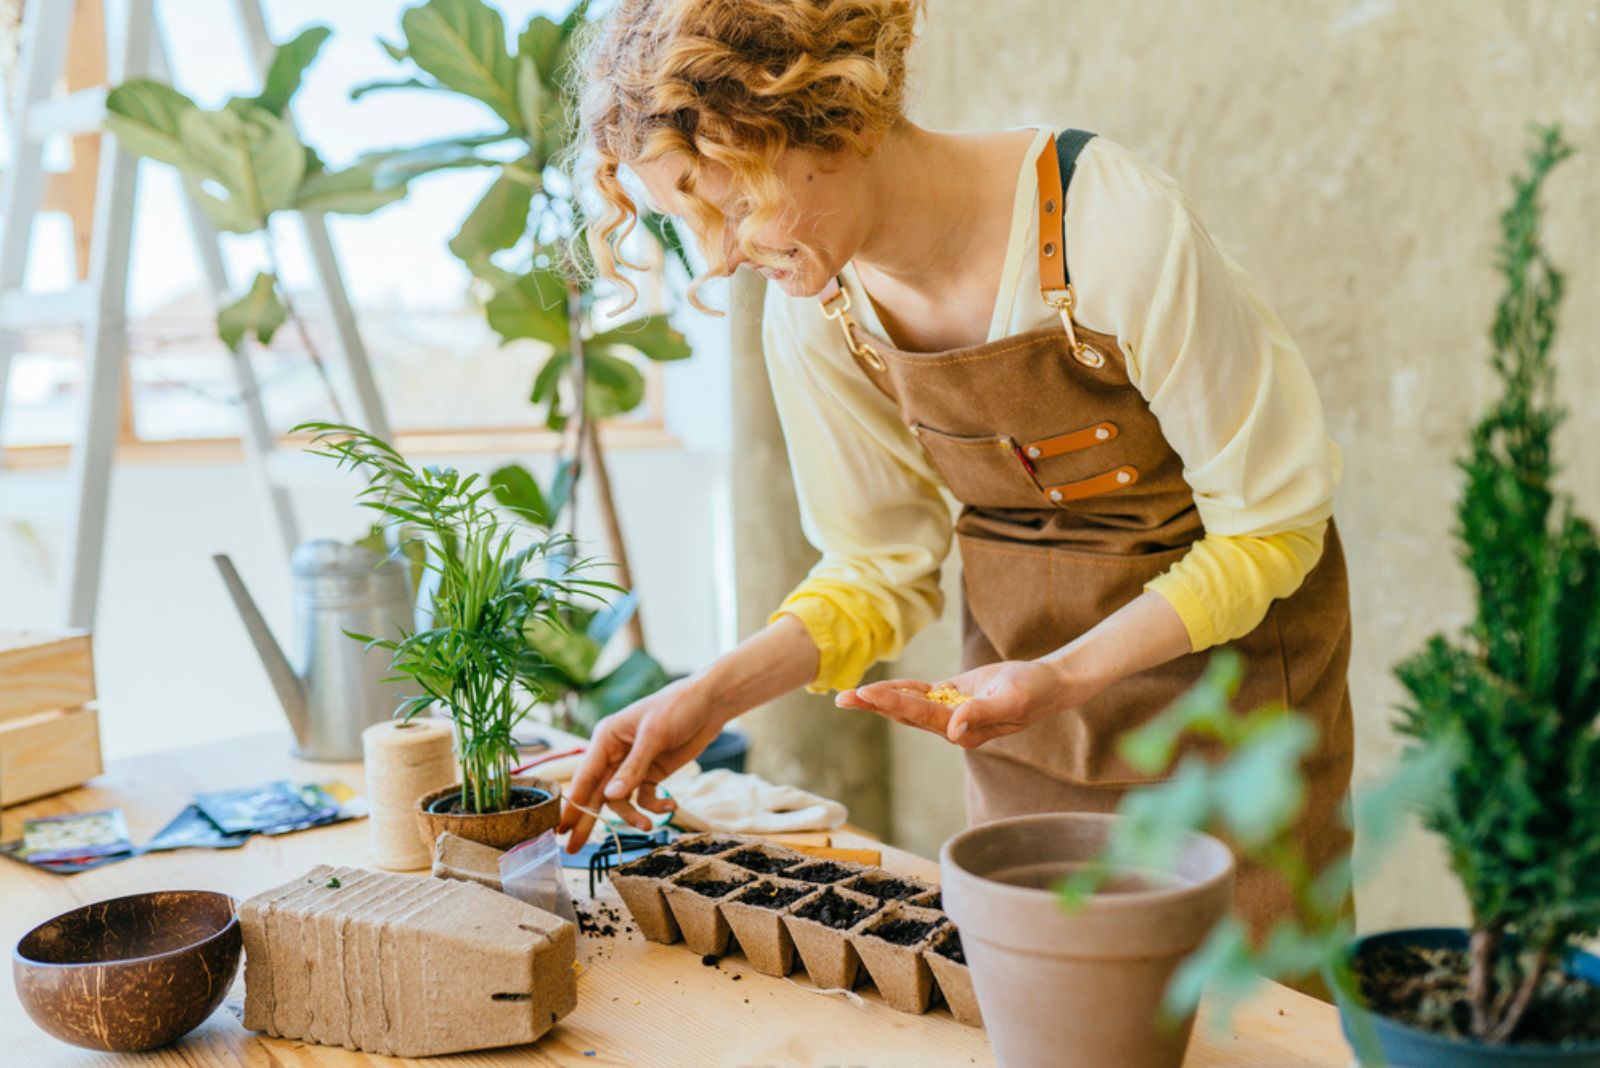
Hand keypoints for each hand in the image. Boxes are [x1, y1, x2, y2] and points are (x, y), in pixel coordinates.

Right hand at [557, 677, 722, 851]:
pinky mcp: (652, 773)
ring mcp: (633, 766)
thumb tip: (610, 797)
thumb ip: (633, 768)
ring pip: (621, 800)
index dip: (572, 803)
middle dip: (588, 820)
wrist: (710, 703)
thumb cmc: (677, 708)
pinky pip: (645, 797)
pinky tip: (671, 806)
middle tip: (573, 849)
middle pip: (597, 793)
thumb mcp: (654, 736)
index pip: (585, 776)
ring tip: (648, 826)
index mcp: (606, 739)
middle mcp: (614, 754)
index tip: (559, 828)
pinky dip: (655, 806)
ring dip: (633, 815)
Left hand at [840, 656, 1107, 748]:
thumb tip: (952, 730)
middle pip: (905, 714)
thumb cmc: (1033, 692)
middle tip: (841, 698)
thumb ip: (982, 713)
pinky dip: (900, 689)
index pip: (921, 715)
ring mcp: (951, 713)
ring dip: (880, 700)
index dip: (893, 703)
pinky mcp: (954, 697)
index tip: (867, 693)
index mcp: (964, 730)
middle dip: (874, 706)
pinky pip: (921, 694)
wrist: (1049, 684)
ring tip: (849, 696)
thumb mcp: (1011, 700)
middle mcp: (952, 726)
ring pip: (908, 705)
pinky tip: (879, 689)